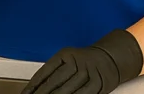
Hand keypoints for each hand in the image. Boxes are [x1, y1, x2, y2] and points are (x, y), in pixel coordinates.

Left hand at [21, 29, 143, 93]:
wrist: (109, 58)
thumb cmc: (83, 61)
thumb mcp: (67, 60)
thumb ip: (52, 72)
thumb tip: (34, 89)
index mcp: (66, 54)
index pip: (45, 71)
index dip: (33, 85)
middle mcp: (78, 61)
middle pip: (56, 82)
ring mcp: (89, 72)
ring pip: (69, 90)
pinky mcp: (99, 83)